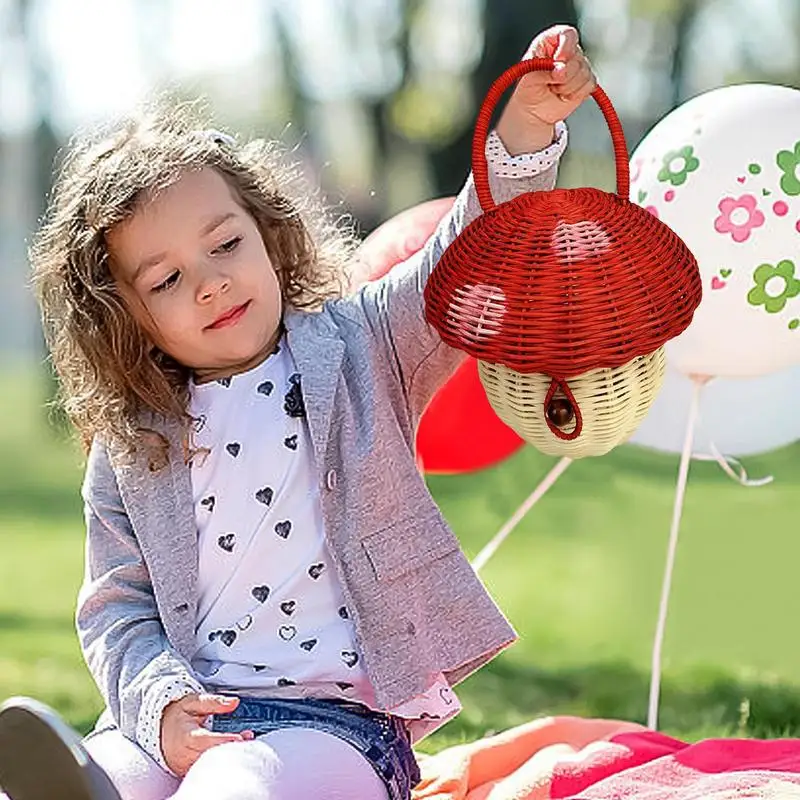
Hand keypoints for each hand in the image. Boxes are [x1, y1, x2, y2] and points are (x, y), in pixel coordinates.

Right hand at [160, 694, 253, 776]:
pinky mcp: (188, 772)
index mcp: (186, 736)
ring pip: (209, 765)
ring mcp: (186, 765)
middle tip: (248, 737)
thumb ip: (214, 702)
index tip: (240, 737)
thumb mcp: (194, 702)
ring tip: (244, 741)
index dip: (224, 740)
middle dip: (231, 747)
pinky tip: (231, 752)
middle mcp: (185, 754)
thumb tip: (233, 702)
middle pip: (211, 755)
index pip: (206, 741)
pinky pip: (205, 770)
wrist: (162, 729)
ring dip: (227, 755)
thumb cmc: (178, 715)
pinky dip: (220, 761)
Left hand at [497, 25, 596, 154]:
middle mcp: (567, 51)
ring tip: (555, 89)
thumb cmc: (528, 88)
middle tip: (551, 82)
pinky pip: (589, 85)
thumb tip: (561, 68)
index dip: (565, 48)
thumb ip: (544, 68)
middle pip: (578, 57)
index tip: (558, 61)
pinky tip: (564, 94)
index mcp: (552, 41)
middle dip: (564, 75)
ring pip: (585, 73)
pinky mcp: (585, 81)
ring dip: (567, 87)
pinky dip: (575, 94)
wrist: (532, 110)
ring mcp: (578, 66)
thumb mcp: (529, 74)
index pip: (568, 34)